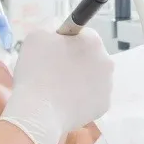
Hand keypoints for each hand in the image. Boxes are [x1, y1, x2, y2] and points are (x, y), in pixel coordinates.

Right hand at [0, 29, 114, 143]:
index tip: (53, 53)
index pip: (81, 35)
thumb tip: (58, 37)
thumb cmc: (36, 71)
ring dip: (79, 80)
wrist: (39, 112)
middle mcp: (106, 61)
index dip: (66, 43)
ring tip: (57, 89)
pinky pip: (91, 97)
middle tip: (54, 72)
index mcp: (93, 41)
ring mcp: (108, 85)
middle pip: (90, 57)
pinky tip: (64, 102)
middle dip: (76, 61)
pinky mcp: (104, 106)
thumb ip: (50, 31)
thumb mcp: (35, 37)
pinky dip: (80, 98)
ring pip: (92, 78)